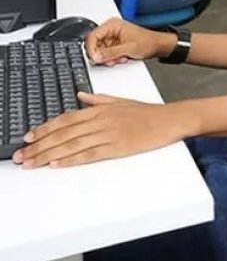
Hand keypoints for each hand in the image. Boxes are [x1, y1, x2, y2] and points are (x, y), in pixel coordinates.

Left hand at [13, 94, 187, 168]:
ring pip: (72, 144)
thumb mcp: (121, 101)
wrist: (170, 119)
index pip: (65, 119)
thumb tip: (80, 96)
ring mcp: (108, 134)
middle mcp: (101, 120)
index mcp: (100, 109)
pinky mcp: (117, 147)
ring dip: (49, 155)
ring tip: (32, 162)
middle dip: (40, 145)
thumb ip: (98, 99)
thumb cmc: (148, 112)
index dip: (44, 128)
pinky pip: (89, 154)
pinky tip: (57, 164)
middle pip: (63, 133)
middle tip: (22, 155)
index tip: (28, 137)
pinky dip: (71, 160)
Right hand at [86, 18, 175, 65]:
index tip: (95, 58)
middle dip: (102, 55)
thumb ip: (110, 53)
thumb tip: (96, 57)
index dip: (91, 49)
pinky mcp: (114, 44)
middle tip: (110, 60)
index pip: (92, 36)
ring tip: (119, 59)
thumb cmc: (148, 42)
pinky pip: (106, 53)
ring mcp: (112, 37)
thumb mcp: (128, 48)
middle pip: (94, 44)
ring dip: (108, 58)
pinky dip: (111, 58)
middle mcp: (110, 29)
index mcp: (112, 25)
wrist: (158, 46)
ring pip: (100, 51)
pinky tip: (120, 58)